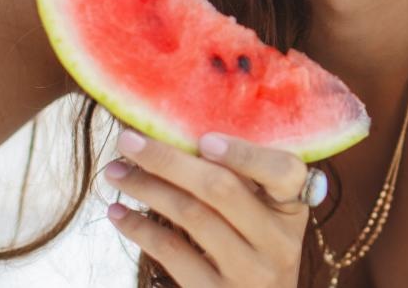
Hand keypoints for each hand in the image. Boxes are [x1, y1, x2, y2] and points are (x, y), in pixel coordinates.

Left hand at [106, 128, 311, 286]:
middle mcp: (278, 243)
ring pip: (191, 215)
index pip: (284, 172)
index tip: (203, 138)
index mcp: (292, 211)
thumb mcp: (263, 221)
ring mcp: (250, 273)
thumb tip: (177, 133)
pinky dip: (139, 227)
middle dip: (168, 159)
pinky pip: (172, 252)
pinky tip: (118, 213)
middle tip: (128, 140)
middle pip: (221, 188)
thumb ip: (241, 183)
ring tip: (115, 173)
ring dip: (146, 188)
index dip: (245, 153)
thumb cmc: (250, 253)